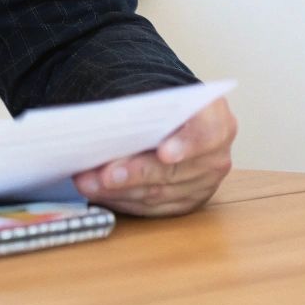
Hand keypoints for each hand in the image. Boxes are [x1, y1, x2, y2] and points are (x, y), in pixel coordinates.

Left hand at [73, 97, 235, 216]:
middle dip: (135, 174)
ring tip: (88, 183)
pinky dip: (122, 200)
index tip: (164, 153)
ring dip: (119, 190)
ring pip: (158, 194)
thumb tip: (108, 123)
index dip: (186, 144)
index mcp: (216, 121)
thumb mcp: (160, 96)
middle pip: (174, 171)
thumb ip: (145, 108)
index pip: (207, 134)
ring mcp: (203, 185)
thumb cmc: (164, 104)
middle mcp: (216, 157)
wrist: (175, 119)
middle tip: (104, 174)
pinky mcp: (186, 203)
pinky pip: (152, 208)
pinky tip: (99, 193)